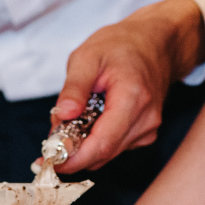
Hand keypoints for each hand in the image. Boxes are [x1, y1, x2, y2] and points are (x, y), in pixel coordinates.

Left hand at [54, 0, 204, 174]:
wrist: (155, 42)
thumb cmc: (121, 45)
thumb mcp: (88, 56)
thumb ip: (74, 87)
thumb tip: (62, 115)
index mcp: (133, 98)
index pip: (102, 144)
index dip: (73, 159)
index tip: (49, 162)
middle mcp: (145, 120)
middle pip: (102, 154)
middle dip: (72, 153)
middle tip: (49, 142)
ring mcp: (147, 129)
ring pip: (105, 154)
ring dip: (82, 147)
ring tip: (71, 120)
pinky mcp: (144, 134)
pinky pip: (113, 148)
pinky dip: (94, 142)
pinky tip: (88, 121)